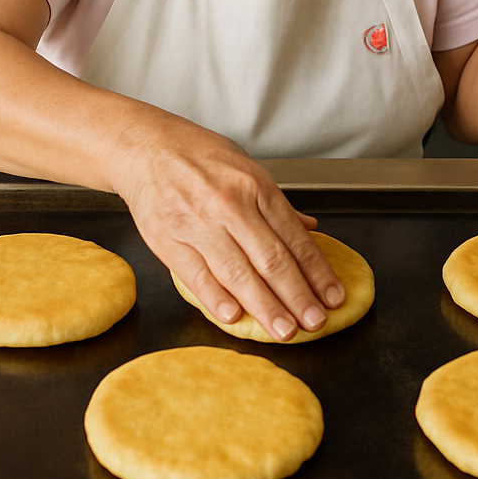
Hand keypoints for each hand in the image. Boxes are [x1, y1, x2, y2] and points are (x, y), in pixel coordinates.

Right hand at [117, 113, 345, 341]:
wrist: (145, 147)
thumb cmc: (199, 156)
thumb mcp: (246, 168)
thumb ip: (277, 204)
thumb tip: (310, 228)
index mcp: (255, 186)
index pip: (294, 237)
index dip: (317, 271)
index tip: (332, 297)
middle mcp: (230, 205)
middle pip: (271, 259)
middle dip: (298, 296)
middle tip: (315, 323)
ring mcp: (198, 224)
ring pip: (238, 273)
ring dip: (265, 307)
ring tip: (285, 331)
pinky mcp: (168, 240)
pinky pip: (196, 275)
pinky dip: (216, 298)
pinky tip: (234, 317)